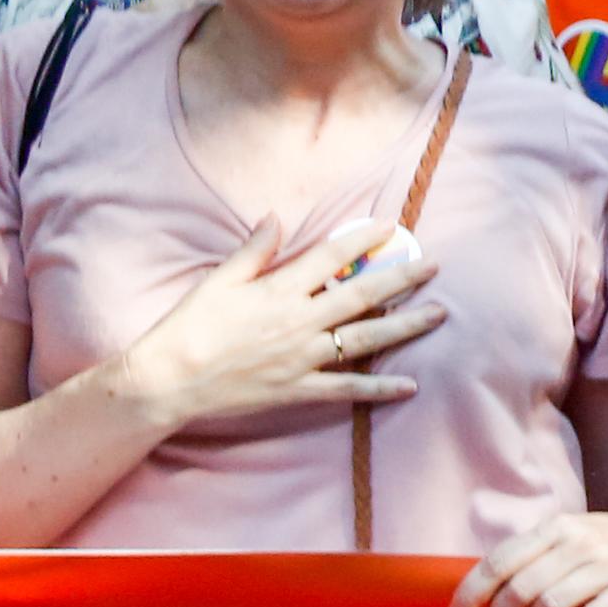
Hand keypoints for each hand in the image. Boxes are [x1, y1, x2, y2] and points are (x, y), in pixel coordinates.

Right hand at [105, 220, 445, 432]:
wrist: (169, 380)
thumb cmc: (189, 326)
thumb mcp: (218, 280)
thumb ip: (253, 250)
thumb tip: (276, 216)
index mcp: (279, 290)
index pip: (331, 257)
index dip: (363, 239)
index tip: (391, 225)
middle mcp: (299, 322)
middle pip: (361, 296)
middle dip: (402, 278)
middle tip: (434, 265)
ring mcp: (302, 358)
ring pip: (365, 339)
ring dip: (405, 326)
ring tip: (438, 313)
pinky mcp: (299, 389)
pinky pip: (347, 389)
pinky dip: (379, 388)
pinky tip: (410, 385)